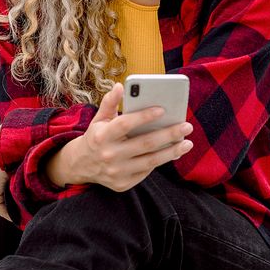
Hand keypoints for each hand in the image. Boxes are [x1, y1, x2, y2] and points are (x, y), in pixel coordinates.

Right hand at [46, 83, 193, 191]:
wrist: (81, 165)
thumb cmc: (97, 136)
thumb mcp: (99, 118)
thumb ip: (110, 102)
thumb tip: (120, 86)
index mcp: (102, 135)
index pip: (125, 124)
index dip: (144, 116)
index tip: (163, 109)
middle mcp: (109, 155)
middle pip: (145, 143)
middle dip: (169, 134)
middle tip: (187, 126)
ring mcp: (116, 172)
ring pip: (150, 160)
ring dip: (172, 151)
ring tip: (187, 143)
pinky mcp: (123, 184)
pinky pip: (147, 171)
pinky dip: (161, 161)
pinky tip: (173, 152)